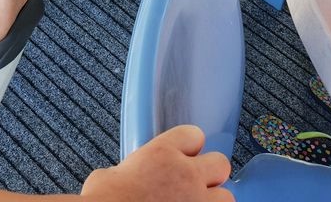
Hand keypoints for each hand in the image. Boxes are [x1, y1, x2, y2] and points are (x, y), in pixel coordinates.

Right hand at [80, 126, 232, 201]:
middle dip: (210, 174)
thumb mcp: (110, 174)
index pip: (193, 135)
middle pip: (220, 163)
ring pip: (227, 196)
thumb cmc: (103, 200)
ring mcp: (197, 201)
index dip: (189, 146)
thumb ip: (131, 170)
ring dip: (214, 200)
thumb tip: (127, 176)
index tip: (184, 155)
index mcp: (162, 153)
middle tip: (196, 185)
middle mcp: (186, 174)